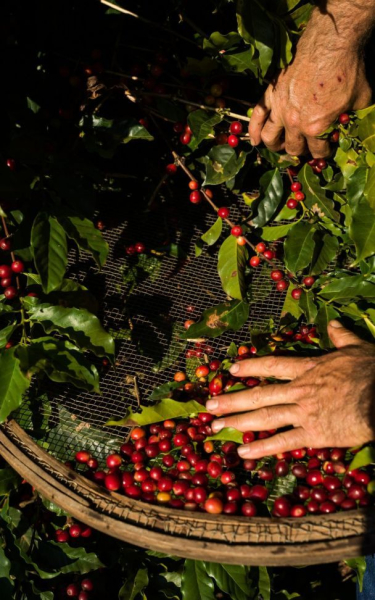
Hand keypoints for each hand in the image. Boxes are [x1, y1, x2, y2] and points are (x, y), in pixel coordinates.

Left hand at [206, 321, 374, 458]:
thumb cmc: (372, 371)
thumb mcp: (356, 348)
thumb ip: (341, 336)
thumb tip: (333, 323)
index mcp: (308, 369)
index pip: (273, 365)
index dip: (251, 366)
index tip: (232, 369)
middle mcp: (299, 390)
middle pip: (259, 394)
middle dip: (232, 399)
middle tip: (209, 406)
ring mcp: (304, 413)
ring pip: (264, 417)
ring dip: (238, 421)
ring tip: (216, 426)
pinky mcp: (314, 434)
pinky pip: (283, 441)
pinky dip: (262, 448)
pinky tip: (244, 452)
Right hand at [249, 8, 371, 156]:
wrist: (331, 44)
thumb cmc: (348, 71)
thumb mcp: (360, 99)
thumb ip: (352, 116)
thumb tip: (351, 121)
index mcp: (316, 128)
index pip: (317, 152)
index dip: (323, 153)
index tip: (325, 150)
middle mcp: (295, 123)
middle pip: (293, 148)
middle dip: (301, 151)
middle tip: (305, 147)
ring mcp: (280, 109)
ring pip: (270, 137)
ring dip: (275, 146)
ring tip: (280, 146)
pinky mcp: (271, 94)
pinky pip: (257, 116)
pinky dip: (253, 130)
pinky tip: (254, 140)